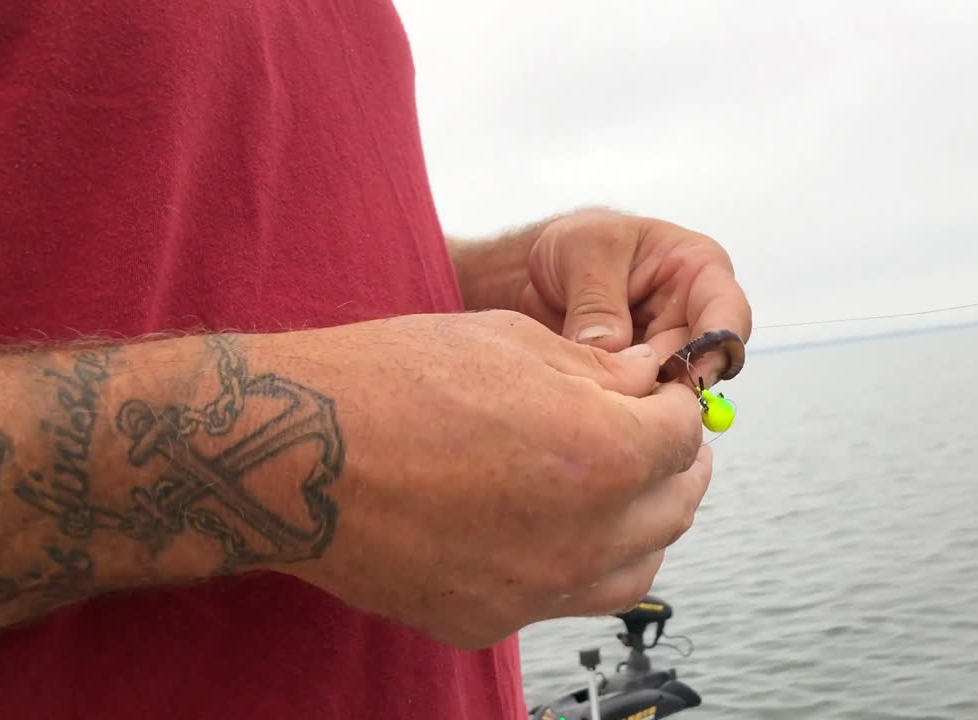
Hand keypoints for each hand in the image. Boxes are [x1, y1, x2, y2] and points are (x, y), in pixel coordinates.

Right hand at [286, 311, 709, 648]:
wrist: (294, 451)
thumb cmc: (394, 381)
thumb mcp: (514, 342)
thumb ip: (600, 372)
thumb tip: (647, 384)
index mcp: (604, 452)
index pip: (683, 435)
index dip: (679, 407)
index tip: (665, 397)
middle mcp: (584, 533)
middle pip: (674, 507)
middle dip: (677, 465)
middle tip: (662, 440)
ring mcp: (536, 587)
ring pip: (635, 569)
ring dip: (644, 525)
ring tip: (626, 490)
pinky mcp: (487, 619)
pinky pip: (564, 597)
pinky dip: (579, 562)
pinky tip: (556, 527)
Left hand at [455, 208, 751, 387]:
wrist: (541, 271)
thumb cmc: (577, 244)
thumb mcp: (583, 250)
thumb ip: (598, 298)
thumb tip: (611, 348)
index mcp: (698, 271)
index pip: (729, 313)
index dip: (718, 347)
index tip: (692, 373)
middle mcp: (692, 318)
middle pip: (702, 364)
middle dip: (668, 383)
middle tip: (628, 391)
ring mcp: (665, 354)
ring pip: (671, 391)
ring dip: (640, 399)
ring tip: (600, 392)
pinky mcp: (638, 381)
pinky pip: (640, 405)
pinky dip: (619, 408)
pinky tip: (589, 404)